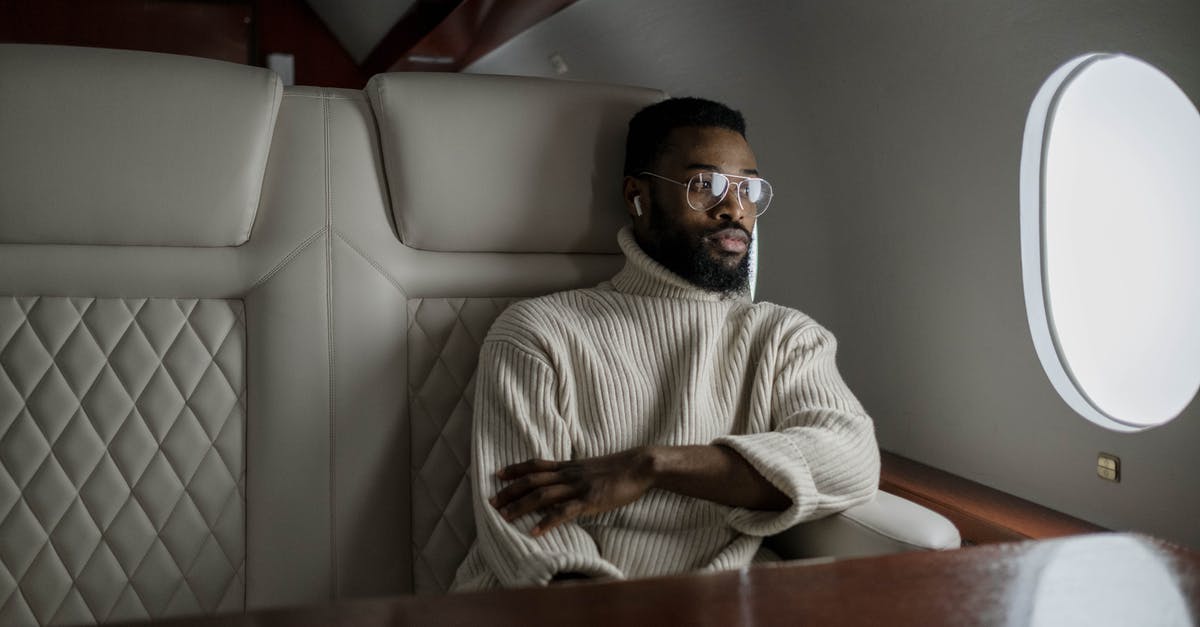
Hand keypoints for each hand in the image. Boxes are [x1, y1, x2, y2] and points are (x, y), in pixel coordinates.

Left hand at [491, 448, 656, 536]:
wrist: (639, 465)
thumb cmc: (620, 469)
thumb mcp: (592, 468)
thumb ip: (576, 474)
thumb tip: (564, 482)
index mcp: (569, 466)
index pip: (536, 465)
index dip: (515, 469)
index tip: (497, 474)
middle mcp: (568, 474)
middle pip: (532, 481)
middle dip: (510, 492)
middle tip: (491, 502)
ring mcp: (578, 487)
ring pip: (542, 495)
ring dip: (520, 506)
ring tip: (504, 518)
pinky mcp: (589, 500)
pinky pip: (563, 512)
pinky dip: (546, 522)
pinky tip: (534, 532)